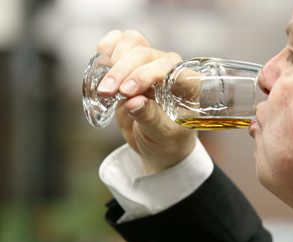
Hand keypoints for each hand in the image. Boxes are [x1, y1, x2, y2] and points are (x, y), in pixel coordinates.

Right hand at [96, 30, 196, 173]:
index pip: (169, 66)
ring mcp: (150, 63)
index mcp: (188, 84)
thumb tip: (134, 103)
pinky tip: (102, 65)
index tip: (128, 92)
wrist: (158, 146)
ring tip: (105, 86)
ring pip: (132, 42)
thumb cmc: (169, 142)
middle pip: (144, 53)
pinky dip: (107, 49)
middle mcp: (170, 68)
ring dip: (113, 59)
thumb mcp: (162, 136)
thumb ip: (150, 118)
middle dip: (123, 71)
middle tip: (108, 93)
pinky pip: (119, 43)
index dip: (146, 74)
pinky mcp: (131, 64)